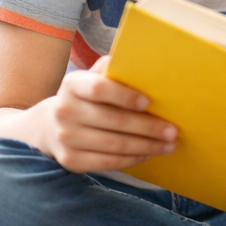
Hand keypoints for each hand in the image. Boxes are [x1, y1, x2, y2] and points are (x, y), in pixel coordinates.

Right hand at [32, 57, 175, 173]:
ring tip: (168, 146)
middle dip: (148, 127)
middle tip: (173, 131)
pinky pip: (107, 162)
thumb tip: (145, 63)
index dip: (125, 96)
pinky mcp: (70, 160)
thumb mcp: (94, 78)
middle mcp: (64, 110)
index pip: (99, 88)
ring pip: (114, 144)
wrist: (52, 125)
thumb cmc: (88, 97)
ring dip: (146, 146)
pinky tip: (148, 154)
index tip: (148, 102)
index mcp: (72, 84)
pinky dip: (132, 159)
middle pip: (114, 120)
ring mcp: (66, 137)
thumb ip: (114, 70)